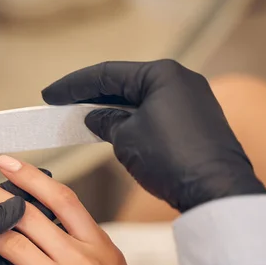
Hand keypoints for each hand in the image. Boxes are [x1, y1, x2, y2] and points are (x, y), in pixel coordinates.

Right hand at [42, 60, 265, 211]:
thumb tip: (95, 117)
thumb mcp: (126, 138)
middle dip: (92, 95)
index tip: (50, 95)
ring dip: (112, 107)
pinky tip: (113, 126)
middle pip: (125, 83)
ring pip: (140, 98)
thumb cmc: (171, 159)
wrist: (215, 191)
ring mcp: (191, 99)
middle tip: (62, 104)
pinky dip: (132, 118)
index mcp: (162, 74)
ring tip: (82, 116)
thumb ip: (106, 121)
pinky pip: (155, 111)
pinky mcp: (196, 120)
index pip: (106, 74)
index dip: (73, 86)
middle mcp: (180, 79)